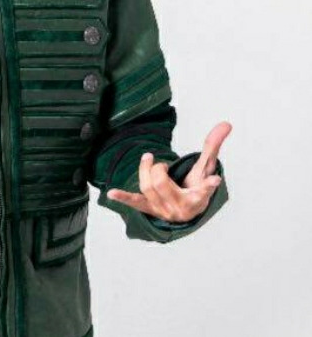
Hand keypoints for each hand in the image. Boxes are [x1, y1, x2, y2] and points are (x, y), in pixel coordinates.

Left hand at [105, 121, 231, 222]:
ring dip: (145, 171)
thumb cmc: (195, 187)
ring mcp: (162, 209)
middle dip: (158, 170)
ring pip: (148, 188)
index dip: (208, 185)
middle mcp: (179, 207)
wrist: (185, 213)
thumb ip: (212, 146)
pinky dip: (124, 198)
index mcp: (197, 198)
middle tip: (162, 163)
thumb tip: (226, 123)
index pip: (204, 190)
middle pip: (163, 185)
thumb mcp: (205, 168)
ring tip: (148, 159)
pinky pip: (135, 203)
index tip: (215, 180)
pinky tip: (111, 194)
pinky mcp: (149, 209)